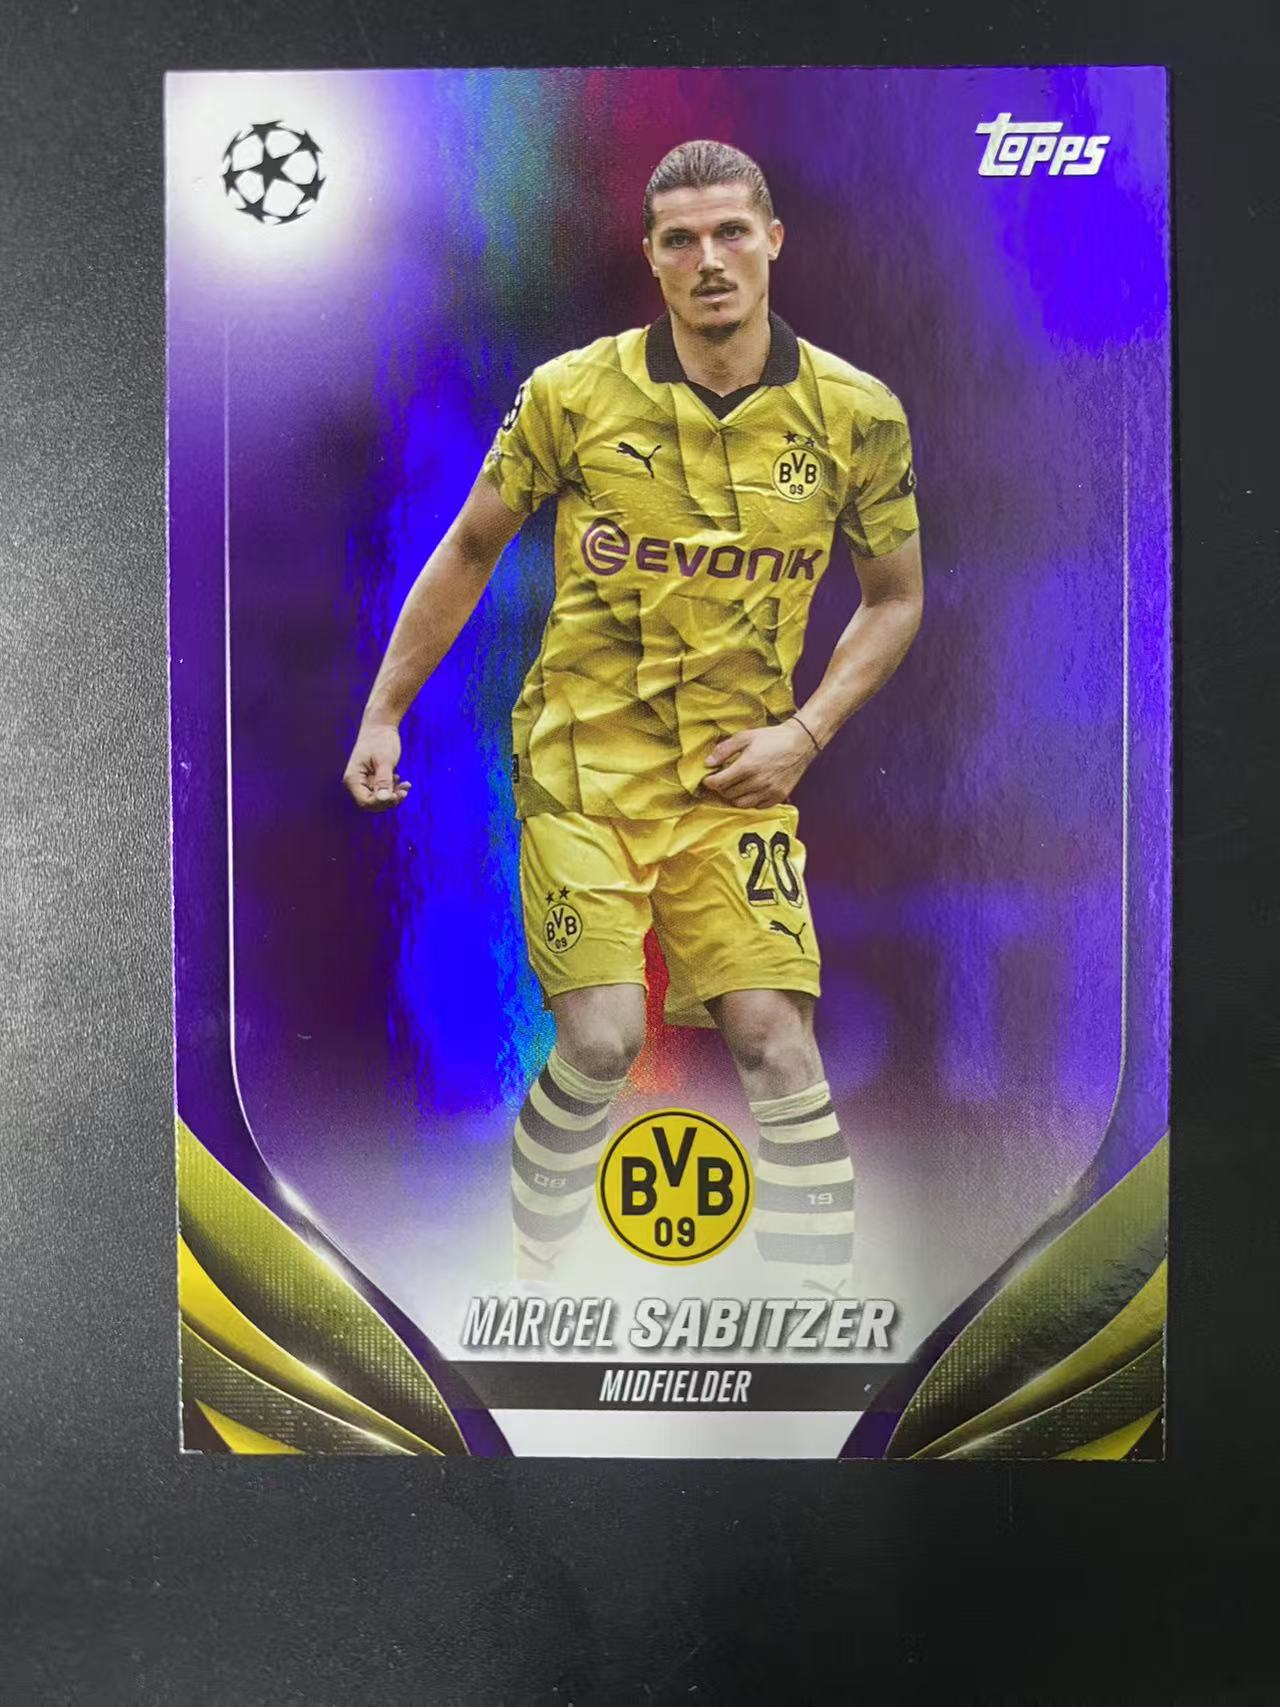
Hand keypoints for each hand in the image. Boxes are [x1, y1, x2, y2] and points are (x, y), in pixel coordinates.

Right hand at [343, 723, 411, 810]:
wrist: (381, 725)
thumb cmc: (380, 740)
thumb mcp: (384, 761)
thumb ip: (384, 781)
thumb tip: (384, 799)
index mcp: (353, 778)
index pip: (365, 802)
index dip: (381, 803)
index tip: (396, 795)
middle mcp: (356, 782)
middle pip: (372, 803)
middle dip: (389, 800)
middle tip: (404, 791)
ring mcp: (364, 781)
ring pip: (379, 798)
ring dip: (393, 795)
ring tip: (405, 785)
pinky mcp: (373, 779)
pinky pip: (383, 791)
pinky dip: (393, 789)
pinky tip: (402, 781)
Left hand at [702, 720, 816, 807]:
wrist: (800, 743)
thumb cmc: (772, 738)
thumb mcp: (745, 737)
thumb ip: (724, 750)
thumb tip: (708, 763)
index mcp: (747, 766)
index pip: (719, 783)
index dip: (710, 781)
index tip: (709, 779)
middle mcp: (758, 782)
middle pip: (728, 794)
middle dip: (722, 787)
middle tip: (724, 779)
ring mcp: (769, 791)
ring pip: (741, 804)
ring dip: (735, 796)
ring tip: (737, 786)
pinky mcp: (778, 797)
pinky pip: (757, 806)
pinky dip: (751, 801)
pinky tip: (751, 790)